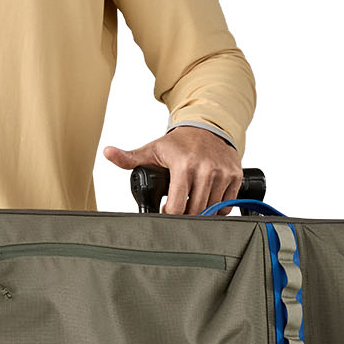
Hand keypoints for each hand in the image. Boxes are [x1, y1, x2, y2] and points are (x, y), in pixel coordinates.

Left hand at [103, 129, 242, 216]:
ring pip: (212, 210)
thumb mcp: (153, 149)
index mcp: (183, 165)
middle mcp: (205, 169)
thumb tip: (107, 153)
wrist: (208, 128)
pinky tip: (208, 202)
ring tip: (192, 206)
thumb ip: (129, 157)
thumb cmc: (179, 143)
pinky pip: (227, 205)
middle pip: (195, 211)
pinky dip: (218, 209)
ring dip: (202, 214)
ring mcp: (223, 173)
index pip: (178, 205)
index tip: (167, 213)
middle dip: (185, 216)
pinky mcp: (236, 176)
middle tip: (179, 213)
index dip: (170, 215)